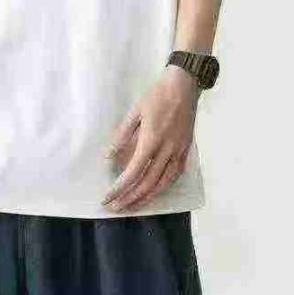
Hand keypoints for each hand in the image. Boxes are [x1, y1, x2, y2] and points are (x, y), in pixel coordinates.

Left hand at [101, 65, 198, 211]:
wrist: (184, 86)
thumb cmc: (156, 96)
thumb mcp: (135, 112)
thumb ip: (122, 136)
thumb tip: (109, 156)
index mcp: (151, 141)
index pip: (133, 172)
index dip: (119, 188)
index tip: (107, 197)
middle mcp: (166, 151)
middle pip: (147, 184)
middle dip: (129, 198)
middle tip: (115, 207)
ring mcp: (178, 153)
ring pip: (162, 184)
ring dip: (146, 198)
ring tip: (131, 206)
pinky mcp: (186, 152)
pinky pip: (174, 177)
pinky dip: (162, 188)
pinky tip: (153, 192)